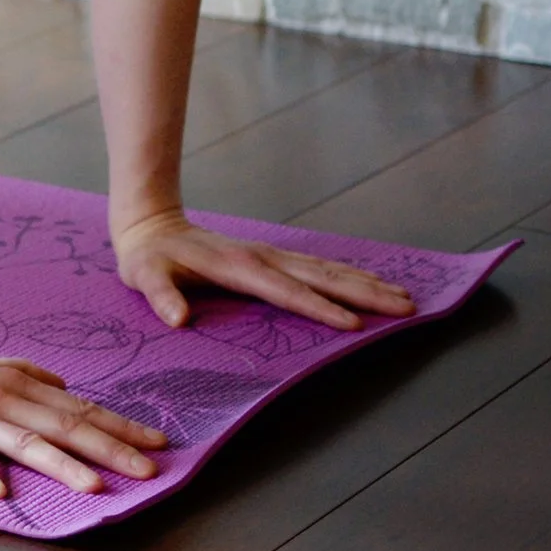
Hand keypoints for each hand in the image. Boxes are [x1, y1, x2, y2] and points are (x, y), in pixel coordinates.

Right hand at [0, 344, 166, 499]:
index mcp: (15, 384)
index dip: (118, 425)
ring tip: (96, 488)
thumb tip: (64, 385)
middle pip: (64, 426)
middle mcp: (1, 397)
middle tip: (148, 470)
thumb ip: (26, 372)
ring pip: (26, 442)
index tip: (157, 442)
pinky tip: (0, 493)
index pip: (77, 407)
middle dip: (109, 448)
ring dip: (63, 466)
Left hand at [113, 207, 414, 331]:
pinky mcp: (271, 259)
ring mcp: (270, 256)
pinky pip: (318, 268)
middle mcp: (262, 258)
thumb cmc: (147, 259)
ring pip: (327, 270)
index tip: (353, 325)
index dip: (319, 308)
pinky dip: (349, 276)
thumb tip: (177, 319)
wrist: (150, 226)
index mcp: (238, 267)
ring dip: (366, 283)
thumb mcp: (143, 276)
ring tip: (405, 297)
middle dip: (365, 293)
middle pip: (322, 277)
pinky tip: (371, 284)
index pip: (287, 291)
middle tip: (406, 307)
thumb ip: (160, 296)